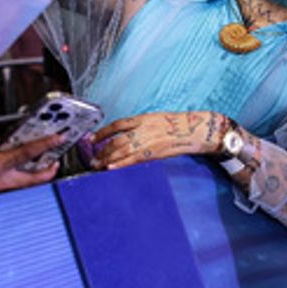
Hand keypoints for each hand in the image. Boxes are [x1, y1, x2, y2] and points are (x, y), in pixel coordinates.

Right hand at [0, 134, 62, 199]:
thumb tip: (13, 141)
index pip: (28, 153)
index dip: (46, 145)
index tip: (58, 139)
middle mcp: (0, 182)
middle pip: (35, 178)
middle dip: (49, 169)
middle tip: (56, 159)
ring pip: (27, 185)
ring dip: (38, 175)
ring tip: (44, 163)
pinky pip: (16, 188)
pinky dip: (24, 179)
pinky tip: (25, 171)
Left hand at [90, 111, 224, 169]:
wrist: (194, 130)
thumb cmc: (177, 125)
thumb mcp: (155, 119)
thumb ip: (140, 126)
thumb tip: (124, 135)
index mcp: (142, 119)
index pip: (117, 125)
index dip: (102, 132)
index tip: (92, 138)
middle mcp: (143, 129)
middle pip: (116, 140)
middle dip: (101, 150)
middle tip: (92, 158)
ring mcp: (148, 141)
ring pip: (121, 151)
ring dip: (107, 159)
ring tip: (97, 166)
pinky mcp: (154, 153)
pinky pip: (133, 159)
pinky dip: (120, 164)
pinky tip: (110, 168)